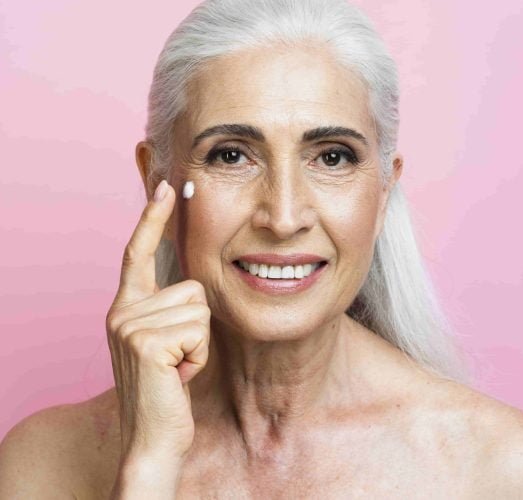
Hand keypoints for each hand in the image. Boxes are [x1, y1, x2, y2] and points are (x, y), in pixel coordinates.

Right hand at [105, 179, 209, 462]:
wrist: (154, 434)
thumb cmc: (168, 387)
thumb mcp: (169, 340)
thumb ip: (172, 307)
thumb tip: (196, 278)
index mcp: (127, 306)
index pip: (139, 253)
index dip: (153, 219)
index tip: (167, 187)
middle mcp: (121, 310)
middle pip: (193, 287)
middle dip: (199, 326)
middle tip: (178, 358)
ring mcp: (129, 324)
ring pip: (200, 308)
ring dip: (199, 343)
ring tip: (177, 367)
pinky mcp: (145, 341)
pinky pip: (199, 330)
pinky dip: (198, 357)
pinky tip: (177, 375)